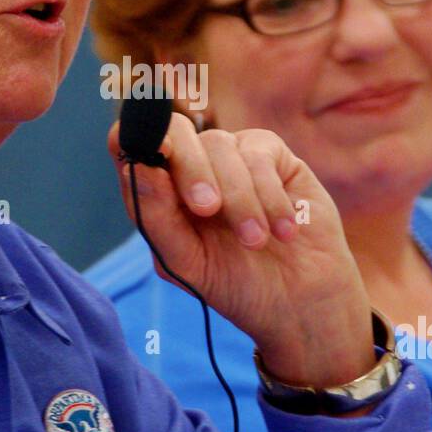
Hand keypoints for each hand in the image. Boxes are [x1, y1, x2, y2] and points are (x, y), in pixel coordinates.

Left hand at [108, 114, 374, 387]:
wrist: (298, 301)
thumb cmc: (235, 282)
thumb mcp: (185, 262)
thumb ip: (154, 215)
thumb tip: (134, 166)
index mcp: (161, 188)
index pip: (132, 143)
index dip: (136, 134)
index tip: (153, 152)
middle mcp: (192, 164)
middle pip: (175, 131)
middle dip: (189, 168)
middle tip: (207, 208)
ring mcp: (232, 155)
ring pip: (219, 145)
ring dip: (238, 199)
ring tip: (255, 241)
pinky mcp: (272, 155)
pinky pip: (259, 155)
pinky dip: (269, 196)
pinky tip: (283, 230)